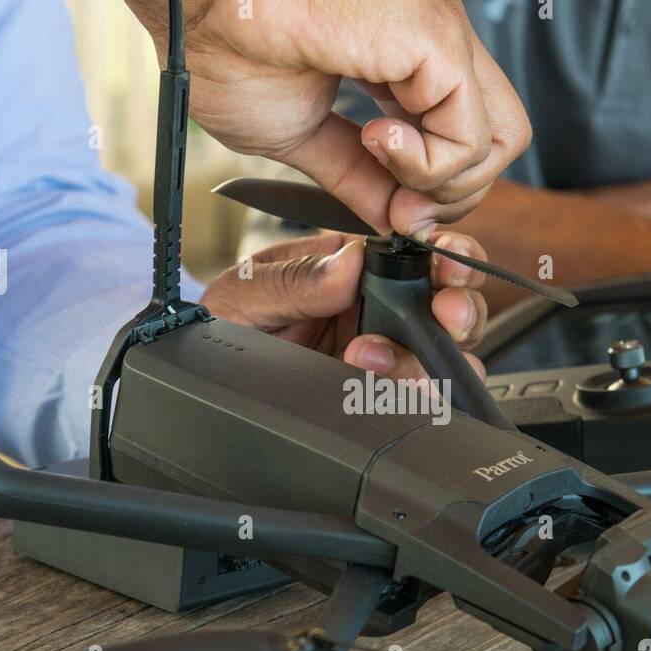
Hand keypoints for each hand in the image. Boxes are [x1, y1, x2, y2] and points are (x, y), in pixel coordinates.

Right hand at [66, 0, 529, 235]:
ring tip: (378, 160)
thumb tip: (392, 216)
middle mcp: (430, 39)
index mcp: (400, 53)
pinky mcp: (439, 40)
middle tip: (397, 204)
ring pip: (502, 139)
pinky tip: (374, 140)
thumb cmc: (228, 30)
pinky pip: (471, 136)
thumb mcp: (299, 133)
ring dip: (442, 183)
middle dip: (452, 193)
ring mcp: (442, 35)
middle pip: (496, 139)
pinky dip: (427, 165)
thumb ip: (353, 176)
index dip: (429, 188)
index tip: (384, 206)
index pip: (458, 136)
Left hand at [198, 232, 488, 381]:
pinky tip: (390, 393)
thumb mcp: (247, 293)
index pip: (416, 253)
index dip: (444, 254)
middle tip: (446, 313)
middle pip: (445, 304)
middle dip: (458, 307)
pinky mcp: (373, 395)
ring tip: (376, 360)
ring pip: (439, 355)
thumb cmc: (218, 323)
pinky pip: (415, 397)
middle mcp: (374, 307)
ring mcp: (378, 353)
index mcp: (350, 266)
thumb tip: (351, 261)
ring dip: (430, 358)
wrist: (192, 380)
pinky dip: (418, 398)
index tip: (446, 263)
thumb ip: (299, 280)